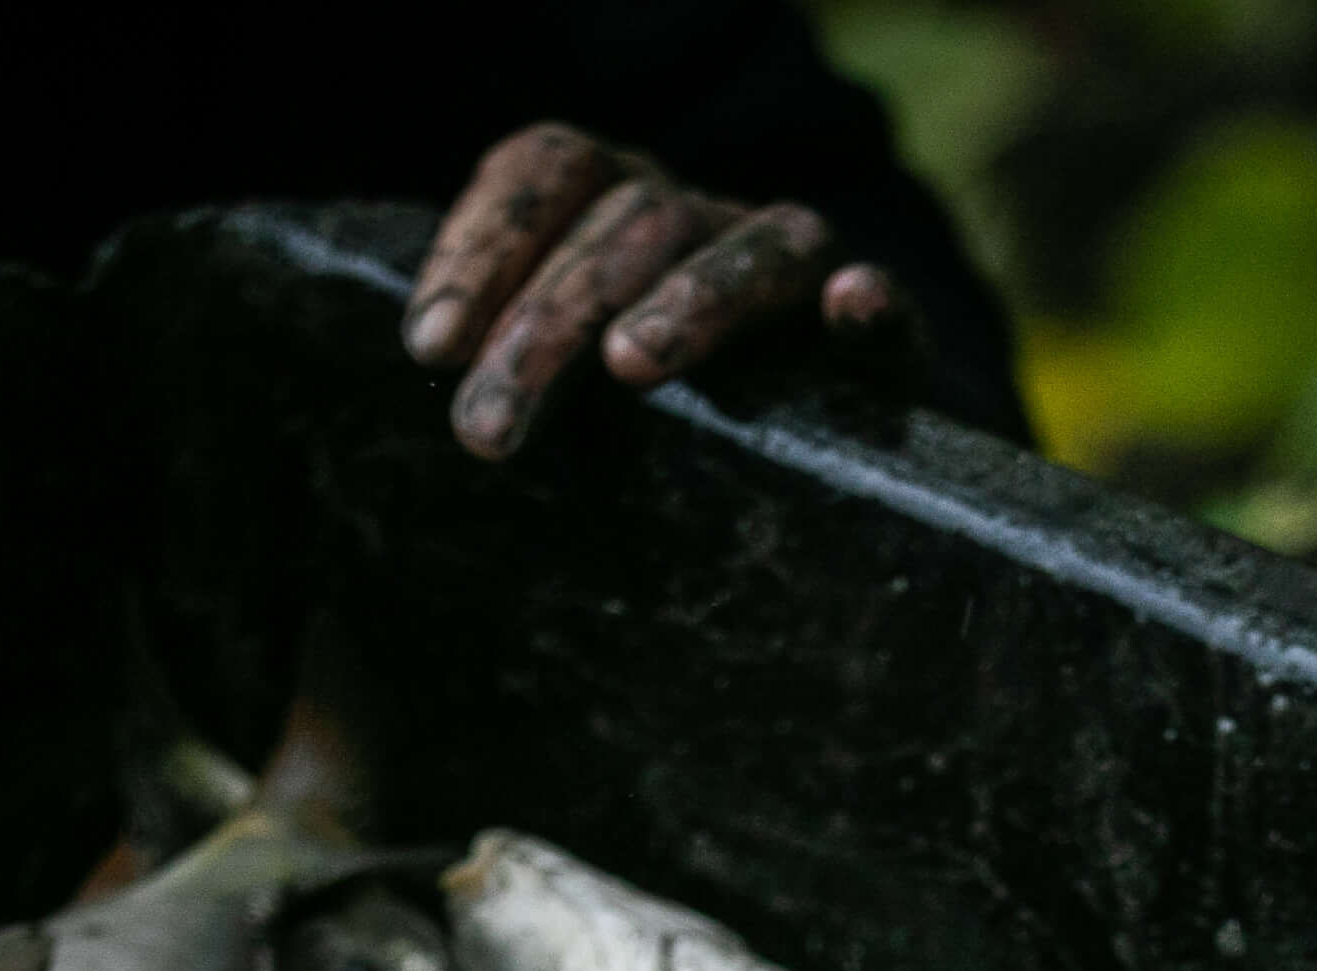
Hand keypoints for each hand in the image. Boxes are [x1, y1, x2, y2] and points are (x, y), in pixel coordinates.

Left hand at [403, 123, 905, 461]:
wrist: (802, 452)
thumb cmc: (643, 429)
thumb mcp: (557, 384)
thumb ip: (504, 361)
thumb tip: (430, 370)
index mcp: (615, 205)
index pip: (547, 172)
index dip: (483, 247)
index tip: (432, 346)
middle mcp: (701, 217)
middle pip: (630, 224)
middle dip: (547, 324)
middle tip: (488, 430)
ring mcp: (794, 269)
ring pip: (755, 248)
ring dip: (692, 298)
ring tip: (632, 364)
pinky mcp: (878, 342)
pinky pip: (885, 307)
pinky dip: (870, 302)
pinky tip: (851, 305)